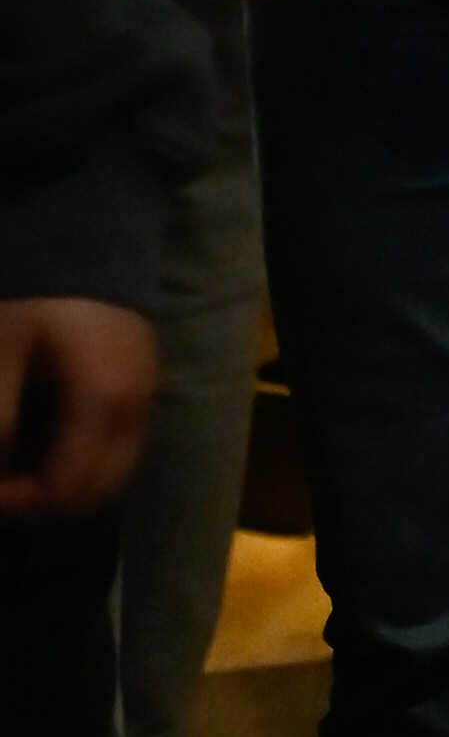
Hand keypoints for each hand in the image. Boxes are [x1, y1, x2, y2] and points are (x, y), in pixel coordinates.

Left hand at [0, 298, 156, 517]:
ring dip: (67, 485)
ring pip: (113, 473)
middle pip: (97, 493)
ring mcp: (146, 395)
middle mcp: (135, 409)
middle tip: (3, 485)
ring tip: (21, 467)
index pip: (65, 490)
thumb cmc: (38, 295)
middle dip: (44, 504)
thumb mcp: (1, 355)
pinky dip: (84, 460)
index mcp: (103, 404)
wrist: (87, 232)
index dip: (17, 504)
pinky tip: (47, 441)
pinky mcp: (143, 382)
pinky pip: (119, 446)